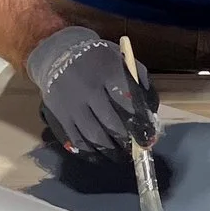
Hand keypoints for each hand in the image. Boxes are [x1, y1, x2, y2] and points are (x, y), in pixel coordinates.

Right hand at [25, 26, 157, 155]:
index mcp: (108, 73)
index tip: (148, 135)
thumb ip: (139, 81)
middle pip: (111, 123)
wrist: (58, 54)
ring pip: (93, 136)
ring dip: (110, 151)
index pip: (128, 103)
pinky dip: (90, 152)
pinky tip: (100, 156)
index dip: (140, 122)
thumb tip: (151, 111)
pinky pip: (76, 141)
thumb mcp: (121, 59)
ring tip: (121, 156)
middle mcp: (88, 90)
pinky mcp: (59, 117)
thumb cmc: (98, 60)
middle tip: (136, 149)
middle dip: (126, 140)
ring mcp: (71, 105)